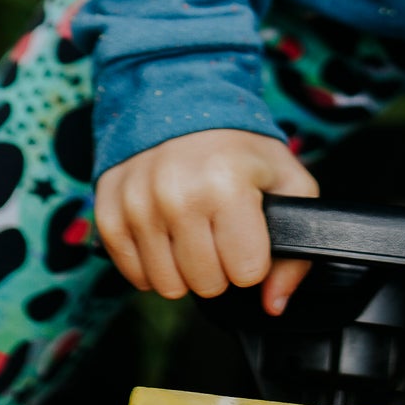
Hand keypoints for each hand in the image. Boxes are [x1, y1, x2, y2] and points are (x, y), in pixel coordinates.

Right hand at [95, 128, 318, 312]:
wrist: (179, 101)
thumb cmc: (238, 147)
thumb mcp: (287, 181)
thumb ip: (294, 250)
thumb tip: (273, 304)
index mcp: (225, 185)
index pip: (247, 273)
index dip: (252, 256)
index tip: (247, 230)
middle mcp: (176, 196)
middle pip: (207, 285)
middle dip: (220, 264)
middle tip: (220, 228)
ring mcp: (137, 204)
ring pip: (169, 286)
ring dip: (185, 266)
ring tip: (193, 227)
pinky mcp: (109, 212)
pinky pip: (134, 275)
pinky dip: (153, 262)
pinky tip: (166, 230)